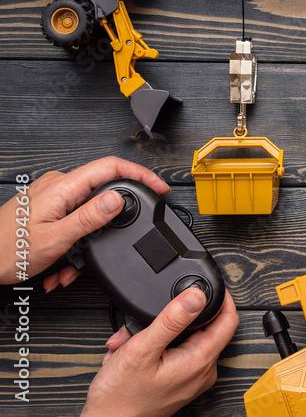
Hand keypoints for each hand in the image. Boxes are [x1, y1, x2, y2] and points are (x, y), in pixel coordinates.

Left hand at [0, 156, 168, 286]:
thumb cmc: (6, 251)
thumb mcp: (56, 238)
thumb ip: (91, 217)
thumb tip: (120, 198)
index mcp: (63, 187)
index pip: (112, 168)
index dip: (141, 175)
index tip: (159, 188)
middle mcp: (58, 186)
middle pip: (102, 194)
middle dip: (107, 227)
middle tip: (107, 246)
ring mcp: (52, 197)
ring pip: (87, 215)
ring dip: (84, 244)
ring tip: (69, 267)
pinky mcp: (47, 208)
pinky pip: (72, 221)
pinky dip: (71, 245)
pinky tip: (59, 264)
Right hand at [83, 288, 239, 416]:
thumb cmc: (120, 398)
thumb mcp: (142, 350)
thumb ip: (171, 320)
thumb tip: (196, 295)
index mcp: (200, 360)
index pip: (228, 320)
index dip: (222, 298)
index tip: (210, 284)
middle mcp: (202, 371)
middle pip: (201, 327)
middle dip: (172, 318)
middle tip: (145, 321)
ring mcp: (191, 378)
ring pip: (182, 339)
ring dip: (155, 334)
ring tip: (129, 342)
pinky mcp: (179, 382)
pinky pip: (173, 354)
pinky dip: (153, 348)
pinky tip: (131, 353)